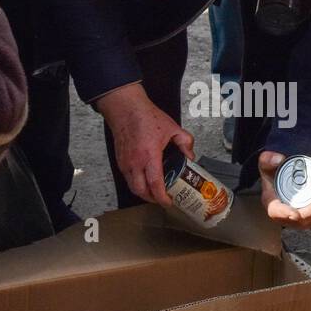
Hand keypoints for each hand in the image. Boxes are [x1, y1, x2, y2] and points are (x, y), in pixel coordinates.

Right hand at [96, 83, 193, 204]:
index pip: (155, 184)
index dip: (162, 197)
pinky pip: (128, 178)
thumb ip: (185, 142)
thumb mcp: (172, 127)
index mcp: (149, 155)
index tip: (169, 202)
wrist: (125, 108)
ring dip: (144, 193)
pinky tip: (145, 180)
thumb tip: (190, 155)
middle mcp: (135, 162)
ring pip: (133, 187)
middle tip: (163, 199)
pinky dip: (137, 183)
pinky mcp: (120, 161)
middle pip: (141, 191)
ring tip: (155, 192)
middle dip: (153, 199)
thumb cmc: (145, 116)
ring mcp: (125, 163)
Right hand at [259, 151, 310, 229]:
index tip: (295, 214)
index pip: (278, 213)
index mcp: (273, 205)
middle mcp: (286, 217)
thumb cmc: (272, 175)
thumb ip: (267, 160)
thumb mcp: (266, 166)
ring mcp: (300, 220)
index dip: (286, 215)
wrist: (279, 185)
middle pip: (303, 219)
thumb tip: (278, 159)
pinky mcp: (310, 218)